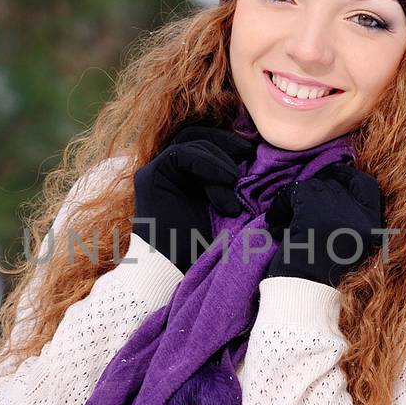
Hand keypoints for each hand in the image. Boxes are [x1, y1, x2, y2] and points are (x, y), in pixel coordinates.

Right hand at [133, 125, 253, 273]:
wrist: (173, 269)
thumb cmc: (199, 248)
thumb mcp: (221, 208)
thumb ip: (227, 185)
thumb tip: (254, 167)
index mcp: (182, 175)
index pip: (202, 142)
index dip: (226, 142)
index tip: (251, 153)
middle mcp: (166, 170)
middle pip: (195, 135)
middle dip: (224, 141)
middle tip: (247, 153)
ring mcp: (155, 171)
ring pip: (190, 143)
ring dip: (218, 160)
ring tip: (236, 181)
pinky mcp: (151, 176)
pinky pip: (181, 155)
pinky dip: (207, 163)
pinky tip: (225, 180)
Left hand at [264, 162, 384, 287]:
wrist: (302, 299)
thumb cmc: (319, 278)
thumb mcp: (346, 247)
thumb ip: (347, 219)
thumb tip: (331, 188)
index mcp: (373, 228)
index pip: (367, 187)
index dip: (348, 178)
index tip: (331, 179)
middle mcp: (362, 218)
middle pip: (337, 185)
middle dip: (315, 191)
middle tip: (299, 201)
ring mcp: (339, 213)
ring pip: (314, 187)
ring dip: (295, 200)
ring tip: (285, 221)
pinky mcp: (314, 212)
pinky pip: (295, 192)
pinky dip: (280, 205)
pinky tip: (275, 222)